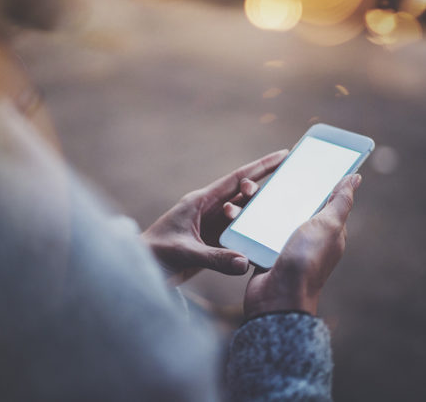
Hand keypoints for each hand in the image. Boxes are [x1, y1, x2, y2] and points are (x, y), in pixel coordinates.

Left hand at [141, 150, 287, 284]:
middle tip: (275, 193)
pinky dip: (251, 234)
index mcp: (200, 201)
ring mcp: (212, 226)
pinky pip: (238, 234)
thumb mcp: (185, 253)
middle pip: (242, 193)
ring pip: (242, 213)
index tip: (284, 154)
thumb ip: (215, 258)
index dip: (261, 166)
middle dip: (258, 190)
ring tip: (269, 218)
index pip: (236, 179)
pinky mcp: (213, 243)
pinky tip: (264, 238)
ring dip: (255, 213)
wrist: (141, 269)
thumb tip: (244, 262)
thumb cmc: (156, 254)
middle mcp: (209, 210)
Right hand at [243, 174, 361, 316]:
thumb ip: (340, 201)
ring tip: (243, 191)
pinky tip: (233, 211)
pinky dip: (243, 222)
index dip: (313, 180)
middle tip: (261, 176)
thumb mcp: (328, 226)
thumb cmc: (306, 262)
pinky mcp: (263, 253)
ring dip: (254, 203)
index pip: (323, 198)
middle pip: (291, 204)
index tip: (300, 160)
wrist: (277, 299)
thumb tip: (356, 177)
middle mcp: (306, 237)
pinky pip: (253, 231)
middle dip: (275, 189)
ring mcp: (283, 245)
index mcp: (327, 230)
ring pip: (268, 216)